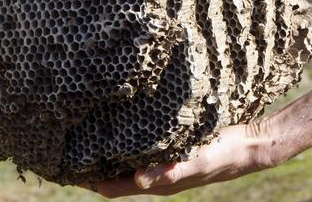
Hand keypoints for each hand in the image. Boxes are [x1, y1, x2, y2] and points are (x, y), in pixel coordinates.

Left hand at [79, 123, 274, 197]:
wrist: (249, 145)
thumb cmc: (223, 155)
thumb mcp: (197, 162)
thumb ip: (170, 171)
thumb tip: (139, 180)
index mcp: (156, 182)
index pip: (111, 187)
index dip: (86, 180)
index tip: (62, 166)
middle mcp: (154, 173)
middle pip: (113, 174)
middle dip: (90, 164)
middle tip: (66, 143)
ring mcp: (162, 160)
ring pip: (124, 160)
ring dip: (106, 151)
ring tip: (84, 132)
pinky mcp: (170, 147)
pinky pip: (139, 146)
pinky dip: (124, 140)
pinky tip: (120, 123)